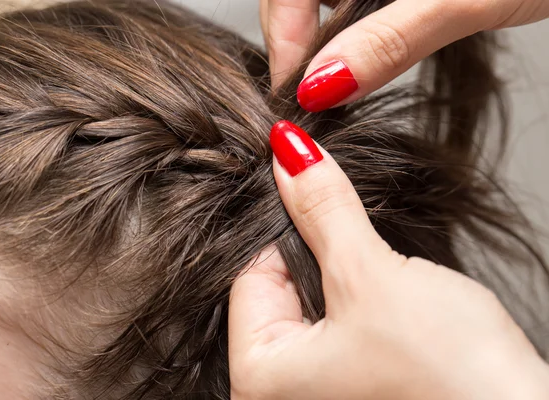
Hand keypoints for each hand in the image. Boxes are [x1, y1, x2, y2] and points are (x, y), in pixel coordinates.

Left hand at [228, 120, 548, 399]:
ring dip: (341, 276)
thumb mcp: (372, 275)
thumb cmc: (449, 374)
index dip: (289, 235)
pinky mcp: (347, 382)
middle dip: (318, 257)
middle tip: (364, 260)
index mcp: (259, 380)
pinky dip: (355, 300)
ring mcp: (314, 389)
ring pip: (309, 300)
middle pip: (277, 287)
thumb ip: (322, 209)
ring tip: (385, 291)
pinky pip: (332, 323)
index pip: (248, 276)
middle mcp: (278, 393)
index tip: (323, 209)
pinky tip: (389, 308)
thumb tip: (289, 153)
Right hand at [261, 0, 548, 109]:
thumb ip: (389, 40)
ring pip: (324, 2)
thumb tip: (325, 87)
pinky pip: (354, 4)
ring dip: (323, 44)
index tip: (295, 96)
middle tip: (314, 99)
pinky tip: (362, 57)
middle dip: (299, 46)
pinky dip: (351, 34)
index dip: (283, 42)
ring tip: (335, 85)